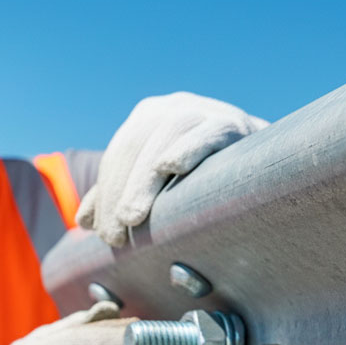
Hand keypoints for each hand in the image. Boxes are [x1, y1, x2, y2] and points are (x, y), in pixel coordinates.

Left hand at [77, 91, 268, 246]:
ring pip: (162, 140)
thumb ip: (120, 194)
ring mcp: (202, 110)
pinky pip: (207, 132)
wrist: (262, 160)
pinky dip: (188, 148)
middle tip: (115, 237)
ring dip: (143, 181)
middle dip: (119, 194)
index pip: (117, 156)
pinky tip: (172, 167)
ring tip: (133, 218)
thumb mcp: (158, 182)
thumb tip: (82, 221)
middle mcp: (171, 107)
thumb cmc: (202, 176)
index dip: (105, 195)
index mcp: (146, 117)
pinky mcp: (232, 122)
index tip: (102, 234)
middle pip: (133, 148)